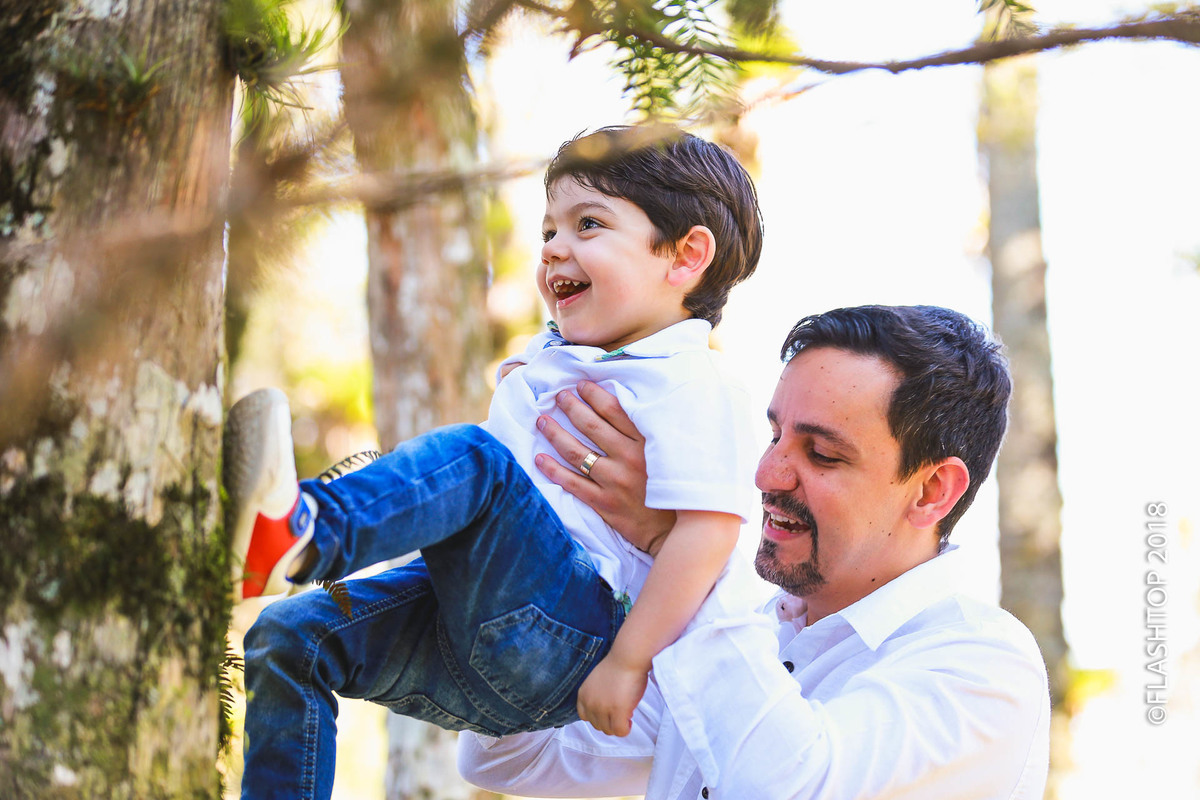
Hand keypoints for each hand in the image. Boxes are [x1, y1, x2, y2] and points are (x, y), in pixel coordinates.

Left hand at [535, 380, 674, 554]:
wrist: (679, 530)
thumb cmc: (675, 484)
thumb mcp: (671, 452)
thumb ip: (650, 432)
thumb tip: (630, 404)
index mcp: (647, 442)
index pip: (614, 410)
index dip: (594, 395)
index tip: (581, 385)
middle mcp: (629, 459)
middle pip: (591, 426)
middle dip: (571, 407)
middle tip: (559, 397)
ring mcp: (615, 482)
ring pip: (577, 452)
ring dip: (555, 434)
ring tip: (542, 422)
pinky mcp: (605, 504)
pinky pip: (573, 484)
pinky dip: (553, 470)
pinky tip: (539, 459)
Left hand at [576, 653, 647, 736]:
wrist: (628, 658)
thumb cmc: (617, 666)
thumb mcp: (597, 681)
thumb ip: (597, 696)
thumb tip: (607, 711)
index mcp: (583, 694)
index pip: (584, 716)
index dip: (598, 716)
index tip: (608, 712)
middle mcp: (590, 703)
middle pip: (597, 725)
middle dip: (610, 721)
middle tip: (621, 712)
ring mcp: (602, 709)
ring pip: (608, 730)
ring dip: (618, 725)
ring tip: (626, 714)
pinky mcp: (617, 712)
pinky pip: (620, 731)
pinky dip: (626, 729)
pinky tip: (630, 720)